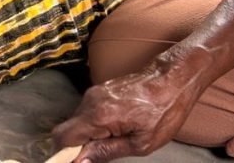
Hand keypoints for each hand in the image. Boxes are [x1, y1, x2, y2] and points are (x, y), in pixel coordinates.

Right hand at [52, 64, 201, 162]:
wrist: (171, 80)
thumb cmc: (163, 113)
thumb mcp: (141, 143)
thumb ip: (106, 151)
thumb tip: (80, 161)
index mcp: (98, 116)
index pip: (63, 136)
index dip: (64, 152)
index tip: (76, 161)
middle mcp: (89, 101)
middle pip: (68, 128)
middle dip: (79, 144)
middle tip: (103, 151)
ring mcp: (92, 93)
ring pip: (77, 120)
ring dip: (89, 133)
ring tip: (116, 136)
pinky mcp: (97, 90)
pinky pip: (86, 111)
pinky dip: (94, 123)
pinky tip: (117, 125)